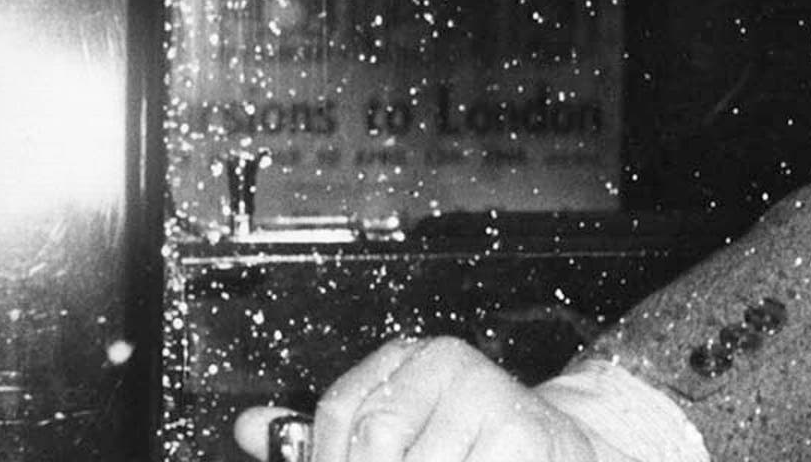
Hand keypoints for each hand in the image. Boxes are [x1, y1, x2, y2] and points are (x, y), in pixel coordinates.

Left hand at [233, 337, 599, 461]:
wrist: (564, 449)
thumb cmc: (474, 448)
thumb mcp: (398, 435)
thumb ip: (321, 437)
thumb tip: (246, 428)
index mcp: (409, 359)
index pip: (338, 409)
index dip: (328, 459)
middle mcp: (447, 362)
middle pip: (373, 438)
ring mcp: (486, 393)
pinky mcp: (518, 432)